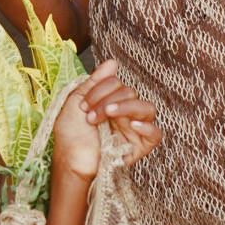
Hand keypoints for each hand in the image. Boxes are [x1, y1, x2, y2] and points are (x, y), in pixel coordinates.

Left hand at [55, 60, 160, 176]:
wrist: (69, 161)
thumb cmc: (70, 135)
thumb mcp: (77, 101)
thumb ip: (95, 81)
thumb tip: (112, 62)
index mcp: (110, 102)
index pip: (117, 84)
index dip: (101, 89)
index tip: (83, 105)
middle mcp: (124, 114)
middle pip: (130, 93)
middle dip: (108, 100)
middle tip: (91, 116)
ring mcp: (133, 129)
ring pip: (147, 108)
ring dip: (126, 107)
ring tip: (109, 114)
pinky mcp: (139, 146)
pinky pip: (155, 134)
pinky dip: (147, 127)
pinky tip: (132, 125)